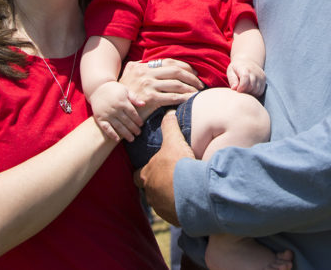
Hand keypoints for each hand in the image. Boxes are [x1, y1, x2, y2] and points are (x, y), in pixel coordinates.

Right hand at [89, 81, 141, 141]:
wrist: (97, 89)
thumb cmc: (114, 89)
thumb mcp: (125, 90)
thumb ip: (134, 97)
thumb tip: (143, 104)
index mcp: (122, 102)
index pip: (132, 113)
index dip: (137, 119)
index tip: (141, 125)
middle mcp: (115, 109)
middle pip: (127, 121)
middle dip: (133, 128)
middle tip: (138, 133)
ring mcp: (107, 114)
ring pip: (118, 126)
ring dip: (125, 133)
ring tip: (131, 139)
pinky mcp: (100, 118)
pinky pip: (106, 128)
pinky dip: (111, 134)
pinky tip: (117, 139)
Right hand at [120, 59, 202, 118]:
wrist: (111, 107)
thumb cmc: (123, 92)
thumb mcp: (129, 74)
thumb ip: (141, 67)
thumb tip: (155, 63)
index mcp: (143, 66)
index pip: (169, 62)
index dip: (184, 66)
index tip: (194, 72)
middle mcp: (146, 73)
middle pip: (176, 71)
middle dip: (191, 77)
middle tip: (200, 83)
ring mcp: (148, 85)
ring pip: (176, 84)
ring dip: (190, 88)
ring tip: (198, 92)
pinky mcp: (150, 98)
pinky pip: (172, 97)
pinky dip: (184, 98)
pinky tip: (190, 100)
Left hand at [134, 111, 192, 225]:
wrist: (194, 191)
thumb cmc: (179, 165)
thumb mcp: (174, 141)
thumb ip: (169, 127)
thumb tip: (168, 114)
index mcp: (146, 175)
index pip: (136, 175)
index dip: (143, 171)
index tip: (151, 168)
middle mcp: (150, 193)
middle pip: (150, 189)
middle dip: (158, 184)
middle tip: (170, 178)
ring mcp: (160, 207)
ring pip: (162, 202)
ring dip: (169, 196)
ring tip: (182, 189)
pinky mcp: (173, 217)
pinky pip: (174, 212)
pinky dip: (179, 206)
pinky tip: (189, 199)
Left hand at [227, 57, 265, 95]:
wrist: (247, 61)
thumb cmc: (236, 68)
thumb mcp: (230, 71)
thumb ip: (232, 80)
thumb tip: (234, 88)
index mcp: (245, 69)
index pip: (245, 79)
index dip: (241, 87)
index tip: (237, 90)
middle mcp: (255, 72)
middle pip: (251, 86)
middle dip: (244, 91)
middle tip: (240, 90)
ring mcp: (260, 76)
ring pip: (256, 90)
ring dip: (250, 93)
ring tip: (244, 89)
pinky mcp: (264, 80)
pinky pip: (260, 91)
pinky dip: (254, 92)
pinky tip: (249, 89)